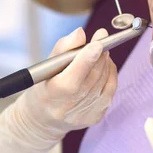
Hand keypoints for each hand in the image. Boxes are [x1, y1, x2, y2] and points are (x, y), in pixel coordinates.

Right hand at [0, 27, 117, 152]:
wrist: (43, 120)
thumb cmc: (44, 87)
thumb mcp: (45, 67)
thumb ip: (63, 48)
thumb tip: (80, 33)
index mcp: (51, 96)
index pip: (73, 79)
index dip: (87, 60)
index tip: (98, 42)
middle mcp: (68, 109)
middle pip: (92, 77)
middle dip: (100, 54)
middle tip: (101, 37)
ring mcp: (84, 115)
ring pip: (103, 81)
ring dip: (105, 62)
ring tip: (100, 50)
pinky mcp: (96, 117)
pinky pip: (110, 90)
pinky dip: (110, 74)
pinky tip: (104, 65)